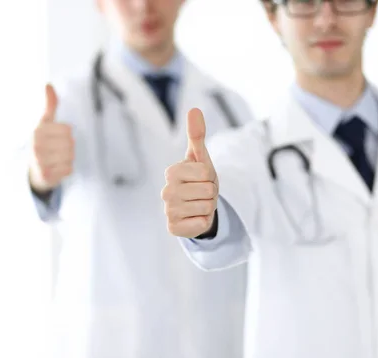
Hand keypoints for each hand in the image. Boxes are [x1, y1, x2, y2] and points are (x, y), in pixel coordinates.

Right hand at [28, 84, 74, 193]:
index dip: (65, 133)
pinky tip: (55, 169)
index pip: (67, 129)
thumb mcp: (44, 123)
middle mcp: (36, 146)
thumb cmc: (42, 144)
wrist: (33, 172)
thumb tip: (48, 84)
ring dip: (67, 158)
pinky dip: (66, 169)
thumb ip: (49, 105)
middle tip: (54, 151)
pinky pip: (69, 169)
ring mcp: (40, 162)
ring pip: (71, 156)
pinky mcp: (46, 175)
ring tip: (55, 159)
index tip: (54, 137)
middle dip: (67, 147)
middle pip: (71, 143)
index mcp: (37, 131)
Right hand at [161, 108, 218, 237]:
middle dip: (211, 193)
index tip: (202, 179)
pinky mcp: (173, 228)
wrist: (197, 207)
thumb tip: (194, 109)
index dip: (210, 177)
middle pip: (207, 190)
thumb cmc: (198, 180)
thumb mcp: (201, 158)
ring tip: (200, 205)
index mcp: (172, 172)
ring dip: (208, 207)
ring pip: (206, 207)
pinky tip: (195, 218)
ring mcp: (168, 211)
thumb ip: (197, 134)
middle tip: (202, 194)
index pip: (205, 173)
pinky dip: (204, 222)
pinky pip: (201, 224)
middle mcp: (166, 192)